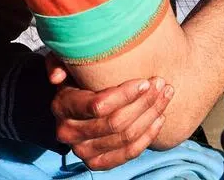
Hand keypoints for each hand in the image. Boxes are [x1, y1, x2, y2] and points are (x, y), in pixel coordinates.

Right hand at [47, 56, 173, 169]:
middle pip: (116, 123)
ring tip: (166, 94)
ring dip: (151, 115)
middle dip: (144, 102)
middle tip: (161, 84)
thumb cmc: (80, 75)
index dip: (126, 95)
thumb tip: (57, 77)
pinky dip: (148, 136)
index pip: (98, 106)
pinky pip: (128, 153)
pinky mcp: (97, 162)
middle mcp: (69, 133)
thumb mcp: (68, 61)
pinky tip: (160, 117)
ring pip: (126, 137)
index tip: (145, 81)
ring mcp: (83, 151)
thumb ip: (60, 61)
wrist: (81, 102)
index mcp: (62, 107)